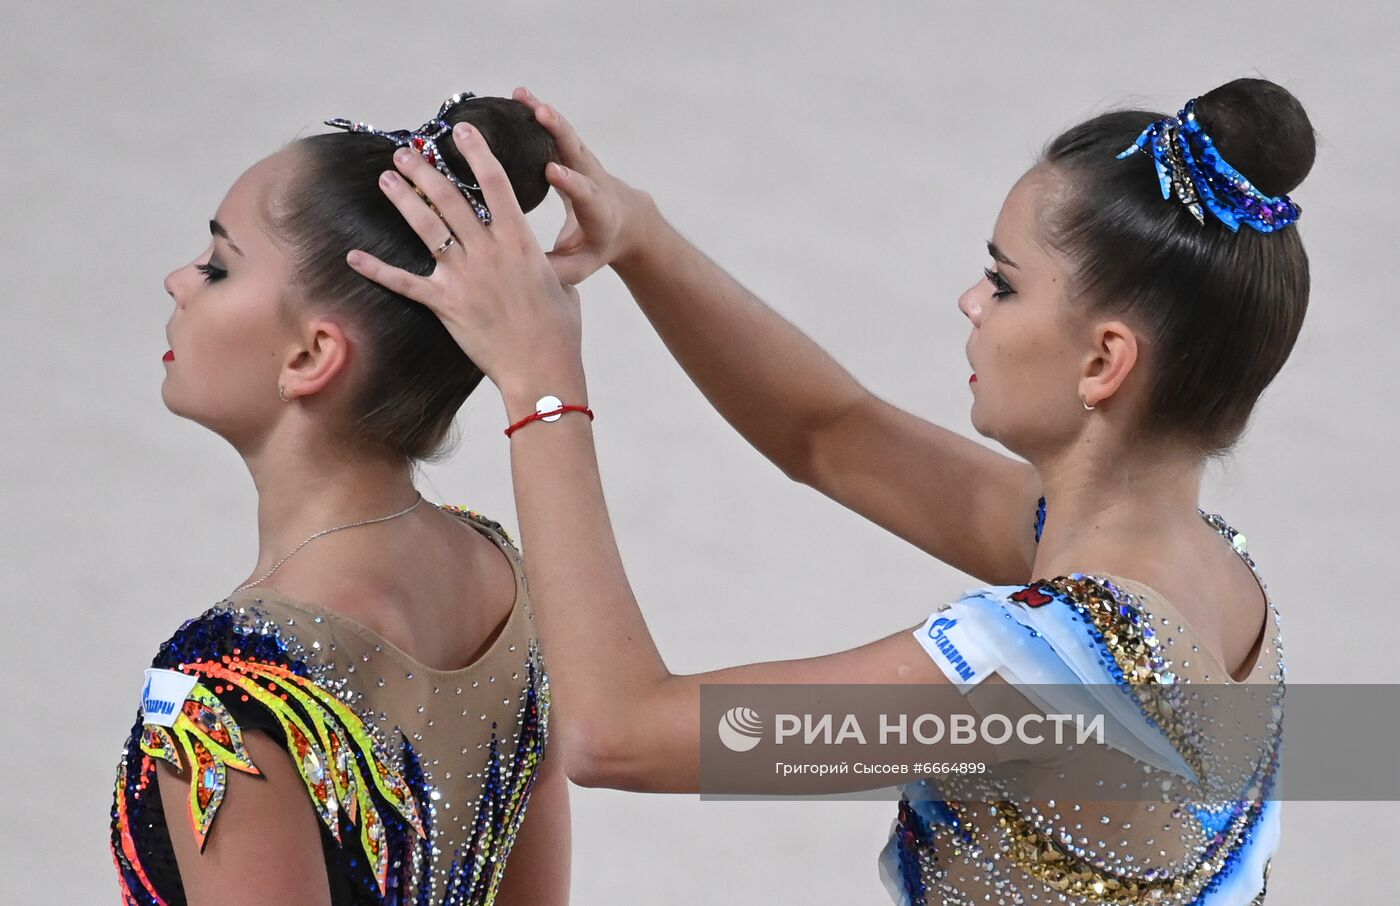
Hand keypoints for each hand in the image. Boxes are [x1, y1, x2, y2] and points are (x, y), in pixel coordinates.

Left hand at [345, 123, 583, 405]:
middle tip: (407, 153)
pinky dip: (376, 269)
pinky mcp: (445, 304)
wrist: (542, 368)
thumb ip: (546, 266)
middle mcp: (488, 251)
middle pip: (450, 198)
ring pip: (426, 227)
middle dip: (425, 170)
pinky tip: (353, 255)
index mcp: (520, 240)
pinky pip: (404, 282)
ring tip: (386, 179)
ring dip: (404, 199)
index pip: (495, 183)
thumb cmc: (560, 331)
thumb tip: (541, 264)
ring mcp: (463, 276)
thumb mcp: (562, 286)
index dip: (477, 151)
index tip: (462, 130)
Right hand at [513, 86, 657, 285]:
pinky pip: (556, 130)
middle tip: (540, 112)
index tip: (552, 171)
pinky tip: (518, 96)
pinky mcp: (573, 153)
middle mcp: (593, 180)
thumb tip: (524, 275)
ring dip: (544, 114)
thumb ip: (557, 271)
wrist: (626, 222)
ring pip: (565, 135)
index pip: (583, 192)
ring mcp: (584, 163)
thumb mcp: (582, 266)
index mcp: (597, 209)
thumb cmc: (599, 247)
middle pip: (576, 152)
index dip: (569, 181)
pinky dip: (539, 112)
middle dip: (560, 132)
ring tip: (520, 95)